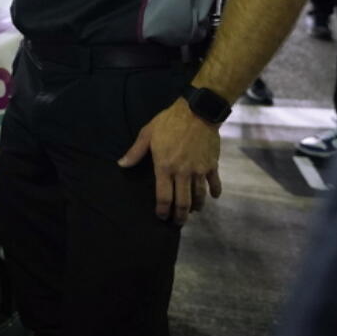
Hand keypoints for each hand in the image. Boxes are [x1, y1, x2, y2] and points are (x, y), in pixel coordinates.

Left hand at [118, 98, 221, 225]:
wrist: (197, 112)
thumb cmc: (168, 123)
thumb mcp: (147, 134)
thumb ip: (135, 152)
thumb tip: (122, 165)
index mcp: (165, 167)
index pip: (164, 196)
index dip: (163, 210)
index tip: (161, 216)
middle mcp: (183, 173)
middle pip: (183, 202)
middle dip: (180, 216)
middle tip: (177, 223)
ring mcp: (199, 170)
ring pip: (199, 196)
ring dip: (196, 207)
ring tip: (192, 212)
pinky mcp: (211, 165)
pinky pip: (214, 183)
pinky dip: (214, 192)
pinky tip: (213, 197)